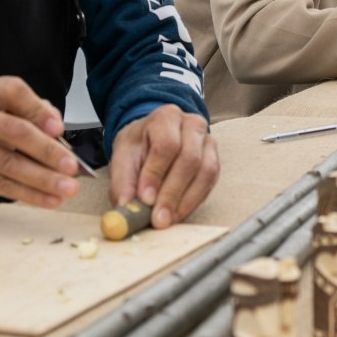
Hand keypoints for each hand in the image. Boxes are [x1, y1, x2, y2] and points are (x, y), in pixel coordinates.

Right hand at [0, 77, 81, 208]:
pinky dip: (27, 194)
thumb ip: (25, 112)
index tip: (59, 128)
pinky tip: (47, 199)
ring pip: (8, 163)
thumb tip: (57, 126)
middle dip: (47, 150)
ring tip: (67, 188)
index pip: (12, 92)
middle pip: (13, 130)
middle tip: (71, 165)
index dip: (38, 109)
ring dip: (43, 178)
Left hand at [108, 105, 218, 228]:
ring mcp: (207, 141)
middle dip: (172, 192)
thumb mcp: (122, 158)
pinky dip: (194, 201)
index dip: (156, 173)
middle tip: (158, 218)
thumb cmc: (139, 146)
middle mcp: (192, 125)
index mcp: (166, 117)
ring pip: (205, 171)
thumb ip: (123, 182)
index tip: (145, 198)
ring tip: (167, 219)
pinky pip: (210, 182)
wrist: (152, 139)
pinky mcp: (214, 160)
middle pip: (189, 158)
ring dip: (186, 200)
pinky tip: (178, 213)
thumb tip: (126, 205)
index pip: (166, 144)